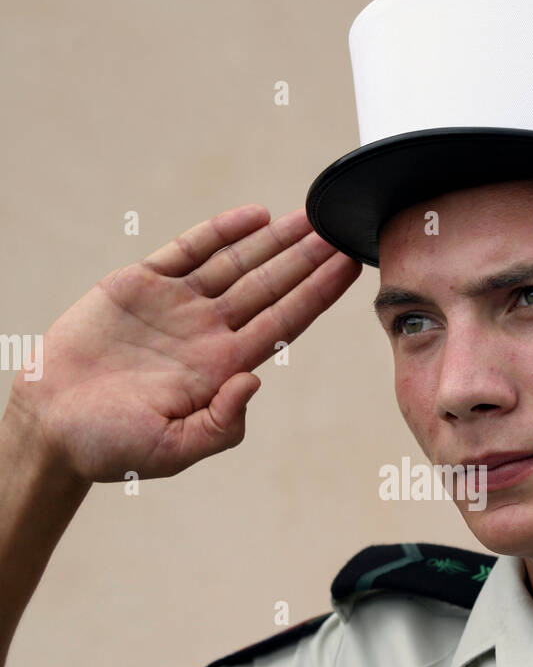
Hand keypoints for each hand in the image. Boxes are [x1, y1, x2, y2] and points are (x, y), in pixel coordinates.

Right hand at [6, 205, 361, 481]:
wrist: (51, 426)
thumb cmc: (111, 447)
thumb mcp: (173, 450)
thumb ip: (221, 424)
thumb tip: (254, 381)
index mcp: (221, 369)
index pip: (284, 324)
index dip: (317, 294)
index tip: (348, 267)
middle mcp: (207, 332)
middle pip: (270, 287)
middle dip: (306, 258)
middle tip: (340, 228)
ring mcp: (176, 306)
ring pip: (237, 263)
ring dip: (274, 240)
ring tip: (310, 216)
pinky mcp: (139, 285)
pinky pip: (188, 250)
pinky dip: (220, 232)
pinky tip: (254, 217)